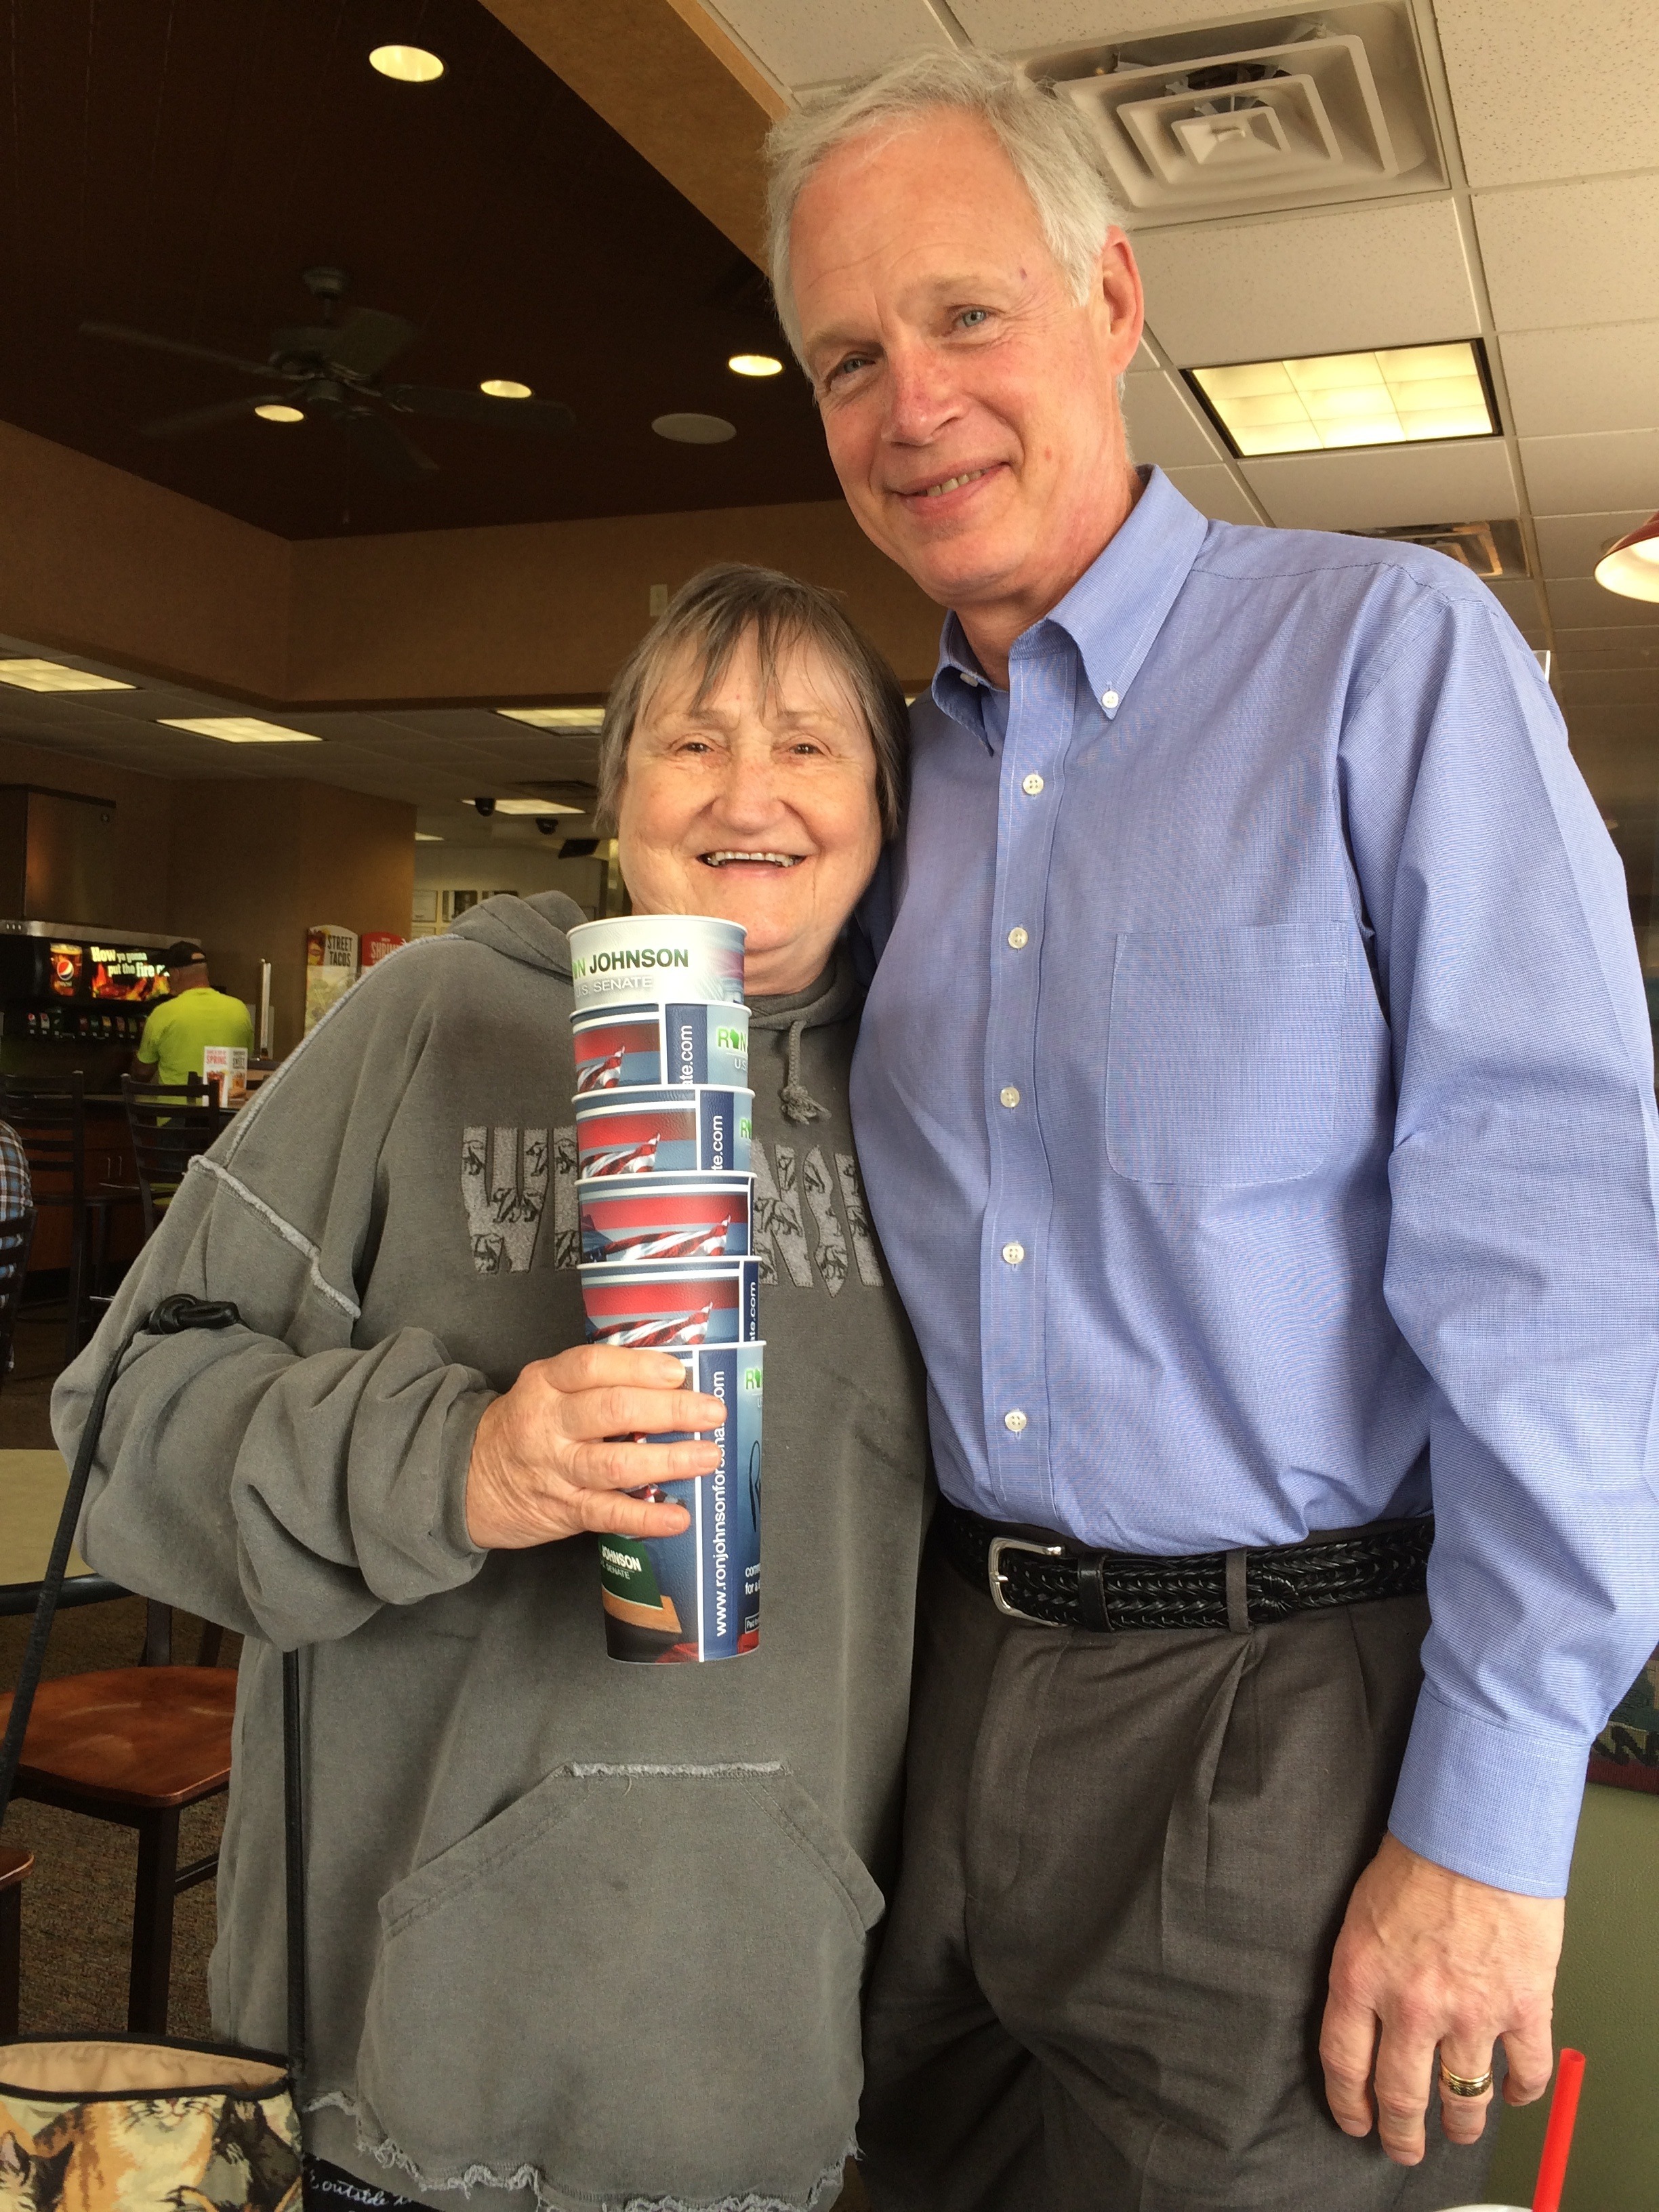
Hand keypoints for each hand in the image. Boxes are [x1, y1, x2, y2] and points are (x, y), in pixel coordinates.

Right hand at [464, 1345, 724, 1549]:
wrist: (470, 1478)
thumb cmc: (526, 1425)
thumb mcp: (546, 1388)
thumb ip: (595, 1382)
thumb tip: (670, 1377)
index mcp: (547, 1382)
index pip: (592, 1366)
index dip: (639, 1367)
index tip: (678, 1372)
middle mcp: (550, 1423)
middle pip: (613, 1411)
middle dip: (669, 1411)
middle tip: (712, 1413)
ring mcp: (556, 1469)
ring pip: (615, 1464)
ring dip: (667, 1461)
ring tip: (706, 1458)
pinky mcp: (564, 1509)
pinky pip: (608, 1514)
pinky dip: (645, 1518)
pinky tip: (678, 1517)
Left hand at [1319, 1833, 1562, 2165]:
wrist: (1476, 1829)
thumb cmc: (1416, 1858)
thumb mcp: (1361, 1913)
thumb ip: (1365, 1970)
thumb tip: (1366, 2015)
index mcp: (1360, 1977)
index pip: (1343, 2063)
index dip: (1349, 2103)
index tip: (1356, 2122)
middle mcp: (1411, 2005)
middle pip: (1401, 2095)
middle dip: (1401, 2134)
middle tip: (1404, 2149)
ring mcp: (1469, 2011)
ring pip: (1464, 2098)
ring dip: (1461, 2125)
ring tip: (1458, 2132)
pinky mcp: (1521, 2007)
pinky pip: (1525, 2072)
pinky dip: (1522, 2092)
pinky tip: (1514, 2095)